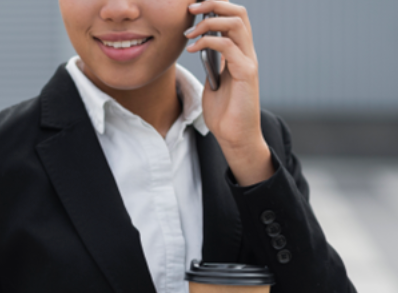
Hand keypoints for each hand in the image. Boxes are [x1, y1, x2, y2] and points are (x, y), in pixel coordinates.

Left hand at [184, 0, 273, 185]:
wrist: (234, 136)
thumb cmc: (223, 112)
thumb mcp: (212, 81)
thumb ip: (210, 63)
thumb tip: (198, 47)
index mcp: (240, 52)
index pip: (233, 17)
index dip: (216, 6)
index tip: (193, 7)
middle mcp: (247, 52)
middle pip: (238, 13)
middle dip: (214, 4)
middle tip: (191, 8)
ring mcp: (248, 61)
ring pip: (236, 23)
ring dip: (209, 22)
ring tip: (189, 32)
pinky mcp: (246, 72)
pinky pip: (228, 46)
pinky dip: (207, 42)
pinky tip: (192, 49)